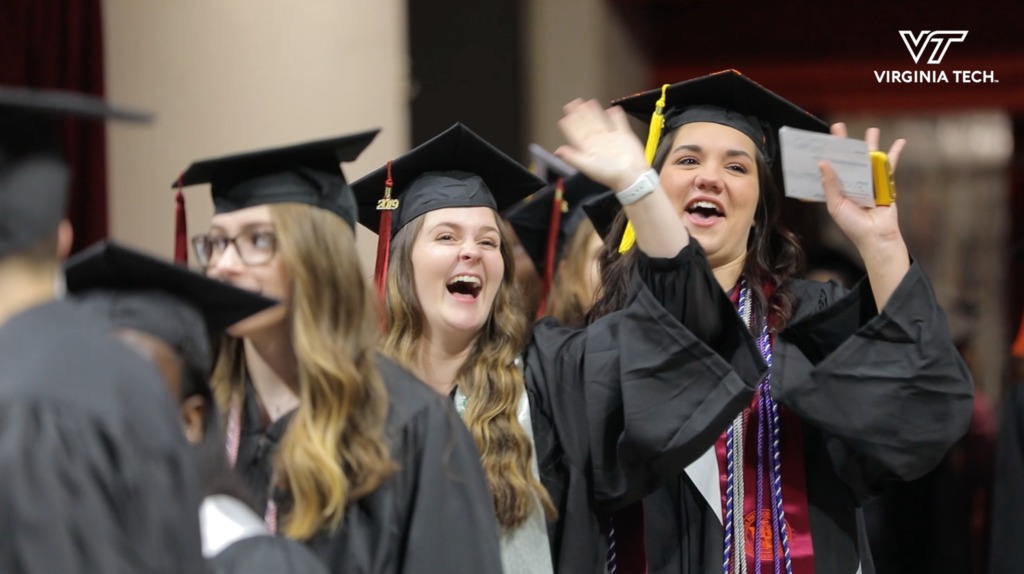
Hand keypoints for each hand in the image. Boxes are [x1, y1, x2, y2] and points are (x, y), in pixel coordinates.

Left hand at [555, 99, 649, 191]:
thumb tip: (557, 151)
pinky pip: (619, 123)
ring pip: (601, 122)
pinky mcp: (624, 136)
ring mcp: (611, 138)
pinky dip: (616, 116)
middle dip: (581, 114)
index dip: (571, 124)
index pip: (577, 133)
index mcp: (589, 148)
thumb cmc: (609, 174)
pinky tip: (612, 110)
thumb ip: (572, 157)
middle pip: (588, 125)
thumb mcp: (587, 166)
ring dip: (595, 112)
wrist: (631, 176)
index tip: (566, 115)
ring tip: (590, 103)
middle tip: (575, 103)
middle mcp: (599, 142)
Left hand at [819, 123, 906, 251]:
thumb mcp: (836, 205)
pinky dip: (895, 153)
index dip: (827, 154)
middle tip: (838, 126)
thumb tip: (823, 163)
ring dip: (871, 143)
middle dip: (845, 143)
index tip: (819, 140)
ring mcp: (870, 181)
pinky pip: (890, 165)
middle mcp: (853, 182)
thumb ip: (830, 184)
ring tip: (872, 129)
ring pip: (869, 158)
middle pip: (849, 158)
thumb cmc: (853, 225)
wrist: (876, 236)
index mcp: (839, 187)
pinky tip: (899, 142)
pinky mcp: (885, 182)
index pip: (831, 166)